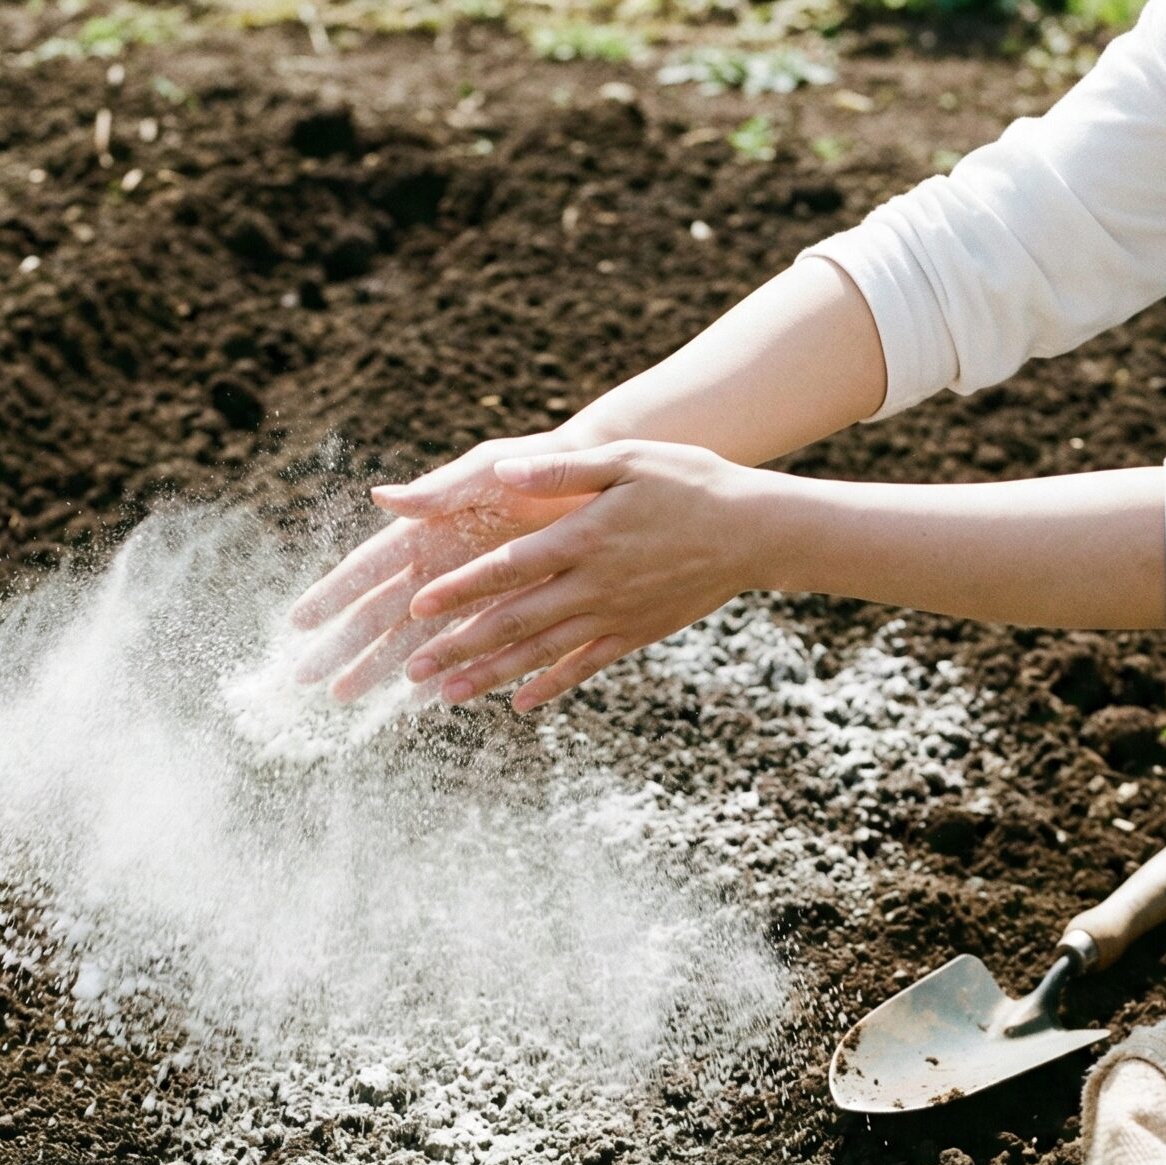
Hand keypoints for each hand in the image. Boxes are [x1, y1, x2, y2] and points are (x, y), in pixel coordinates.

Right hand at [286, 430, 603, 701]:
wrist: (594, 481)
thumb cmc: (536, 465)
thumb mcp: (486, 472)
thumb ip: (439, 491)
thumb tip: (381, 499)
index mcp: (426, 530)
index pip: (368, 569)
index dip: (333, 595)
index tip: (299, 622)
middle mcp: (439, 566)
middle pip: (380, 614)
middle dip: (343, 645)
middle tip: (307, 679)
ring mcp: (467, 592)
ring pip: (414, 638)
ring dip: (379, 667)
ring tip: (346, 696)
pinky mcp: (502, 609)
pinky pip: (462, 648)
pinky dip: (440, 670)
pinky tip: (416, 696)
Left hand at [403, 441, 768, 710]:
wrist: (754, 532)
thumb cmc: (689, 482)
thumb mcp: (628, 459)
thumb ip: (563, 469)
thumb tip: (505, 471)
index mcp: (582, 538)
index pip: (506, 568)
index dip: (460, 589)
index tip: (416, 607)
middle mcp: (592, 586)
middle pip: (512, 621)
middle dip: (458, 646)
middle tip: (411, 668)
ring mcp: (613, 616)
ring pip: (540, 653)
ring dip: (490, 675)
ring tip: (446, 695)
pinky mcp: (635, 634)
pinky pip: (585, 667)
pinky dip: (551, 686)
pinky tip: (520, 704)